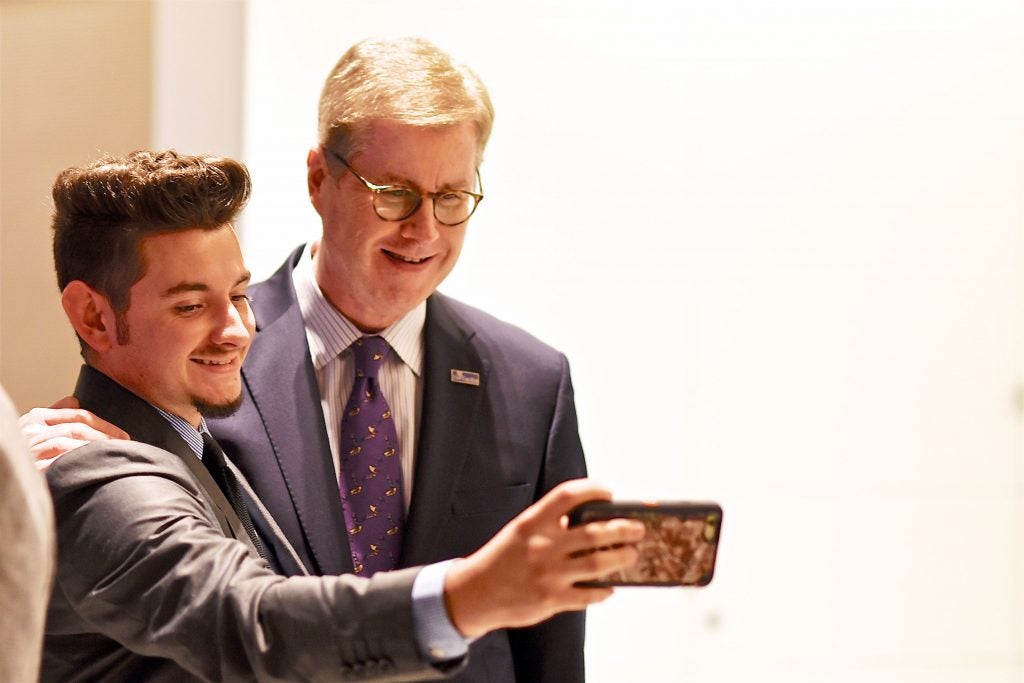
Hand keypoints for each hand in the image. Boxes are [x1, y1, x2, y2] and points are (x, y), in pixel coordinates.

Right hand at [19, 396, 129, 470]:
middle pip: (76, 429)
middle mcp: (32, 431)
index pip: (78, 415)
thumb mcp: (34, 427)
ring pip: (67, 444)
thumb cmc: (24, 450)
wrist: (4, 474)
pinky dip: (77, 463)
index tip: (122, 435)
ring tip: (112, 456)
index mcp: (36, 417)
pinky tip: (92, 467)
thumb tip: (74, 400)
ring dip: (93, 450)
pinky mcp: (31, 468)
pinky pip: (58, 463)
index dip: (104, 424)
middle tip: (123, 446)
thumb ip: (54, 414)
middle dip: (104, 437)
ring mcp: (30, 450)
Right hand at [444, 479, 644, 637]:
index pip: (568, 496)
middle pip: (595, 532)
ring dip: (621, 558)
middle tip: (638, 529)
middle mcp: (542, 545)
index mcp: (533, 522)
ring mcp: (548, 574)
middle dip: (623, 529)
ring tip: (631, 554)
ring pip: (598, 564)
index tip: (609, 492)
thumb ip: (551, 523)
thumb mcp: (522, 530)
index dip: (593, 490)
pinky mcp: (551, 599)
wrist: (475, 592)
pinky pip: (588, 594)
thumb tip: (593, 519)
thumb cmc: (503, 557)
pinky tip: (609, 587)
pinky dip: (603, 590)